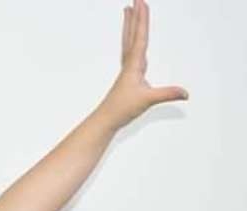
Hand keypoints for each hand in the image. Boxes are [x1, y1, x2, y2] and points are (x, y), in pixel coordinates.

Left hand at [98, 0, 188, 129]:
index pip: (140, 38)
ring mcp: (127, 69)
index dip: (142, 21)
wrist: (106, 119)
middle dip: (136, 17)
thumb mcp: (147, 100)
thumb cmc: (121, 109)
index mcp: (134, 65)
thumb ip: (167, 94)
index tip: (142, 4)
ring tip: (129, 11)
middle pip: (132, 35)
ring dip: (130, 25)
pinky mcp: (128, 76)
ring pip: (129, 41)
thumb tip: (185, 93)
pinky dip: (132, 41)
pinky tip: (134, 41)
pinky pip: (130, 51)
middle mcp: (129, 64)